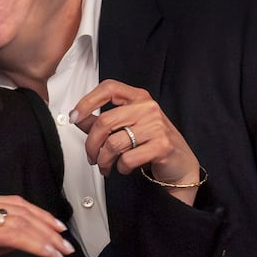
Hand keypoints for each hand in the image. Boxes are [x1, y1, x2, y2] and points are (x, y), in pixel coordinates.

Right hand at [0, 194, 75, 256]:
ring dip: (46, 239)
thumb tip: (27, 237)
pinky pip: (13, 236)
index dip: (40, 214)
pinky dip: (35, 245)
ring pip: (20, 223)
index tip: (58, 229)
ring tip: (61, 253)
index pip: (14, 203)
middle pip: (20, 211)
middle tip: (66, 244)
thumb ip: (1, 237)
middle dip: (48, 228)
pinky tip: (47, 255)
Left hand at [69, 80, 201, 204]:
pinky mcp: (161, 146)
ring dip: (104, 160)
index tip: (75, 116)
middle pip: (104, 122)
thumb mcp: (127, 127)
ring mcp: (156, 126)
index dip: (87, 101)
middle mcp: (148, 108)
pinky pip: (127, 159)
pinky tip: (125, 167)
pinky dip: (120, 168)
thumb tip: (78, 118)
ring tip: (106, 166)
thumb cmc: (153, 143)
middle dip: (91, 145)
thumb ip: (101, 122)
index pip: (108, 88)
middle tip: (91, 156)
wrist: (180, 163)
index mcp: (139, 97)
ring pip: (113, 144)